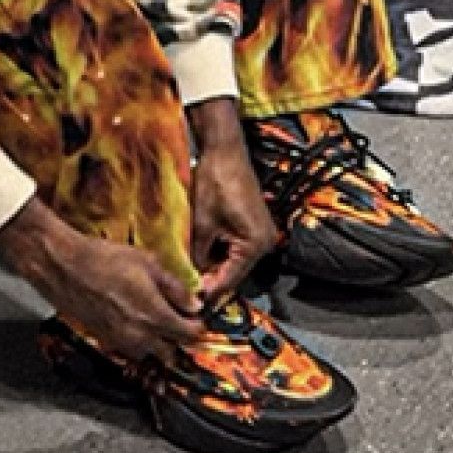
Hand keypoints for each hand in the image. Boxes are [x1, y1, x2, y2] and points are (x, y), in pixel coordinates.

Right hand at [0, 196, 204, 362]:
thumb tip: (195, 303)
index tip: (198, 319)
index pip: (189, 335)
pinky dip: (137, 342)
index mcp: (154, 315)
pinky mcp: (104, 340)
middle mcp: (139, 335)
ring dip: (157, 343)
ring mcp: (120, 341)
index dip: (197, 327)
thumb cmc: (104, 259)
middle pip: (171, 352)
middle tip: (179, 320)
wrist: (65, 267)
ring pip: (149, 355)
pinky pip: (130, 350)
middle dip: (178, 339)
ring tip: (155, 320)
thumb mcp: (148, 263)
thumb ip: (175, 287)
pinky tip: (133, 320)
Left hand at [187, 98, 277, 306]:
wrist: (224, 150)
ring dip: (214, 263)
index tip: (192, 303)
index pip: (230, 279)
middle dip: (211, 277)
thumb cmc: (215, 180)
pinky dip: (220, 249)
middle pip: (234, 271)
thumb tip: (191, 277)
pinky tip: (202, 250)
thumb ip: (198, 255)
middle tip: (187, 286)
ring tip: (191, 268)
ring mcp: (260, 232)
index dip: (209, 292)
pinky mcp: (253, 223)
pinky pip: (236, 246)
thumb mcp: (202, 224)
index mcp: (255, 244)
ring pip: (234, 259)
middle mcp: (264, 241)